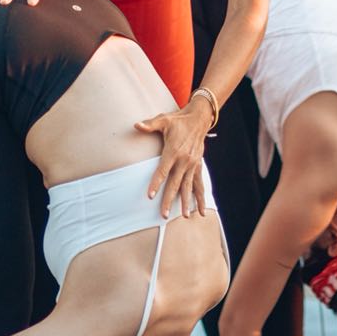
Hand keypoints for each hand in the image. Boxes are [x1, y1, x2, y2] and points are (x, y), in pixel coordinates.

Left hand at [134, 101, 211, 218]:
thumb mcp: (163, 120)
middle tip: (163, 214)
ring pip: (188, 186)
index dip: (156, 183)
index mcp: (174, 151)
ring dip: (186, 202)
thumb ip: (150, 125)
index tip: (150, 195)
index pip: (163, 170)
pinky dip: (200, 197)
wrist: (198, 119)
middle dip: (169, 199)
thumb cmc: (178, 120)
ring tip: (184, 216)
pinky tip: (200, 210)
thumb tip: (136, 125)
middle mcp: (184, 160)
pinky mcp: (198, 165)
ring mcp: (192, 164)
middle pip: (175, 183)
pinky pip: (199, 184)